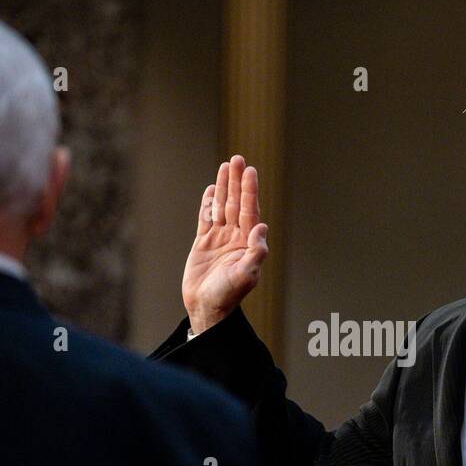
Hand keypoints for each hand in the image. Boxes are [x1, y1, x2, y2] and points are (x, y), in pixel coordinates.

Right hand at [181, 154, 268, 334]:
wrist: (207, 307)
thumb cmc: (229, 294)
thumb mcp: (246, 275)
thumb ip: (256, 252)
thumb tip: (262, 227)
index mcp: (247, 243)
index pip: (249, 210)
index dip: (249, 190)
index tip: (250, 171)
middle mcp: (235, 237)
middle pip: (236, 202)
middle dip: (237, 181)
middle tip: (237, 158)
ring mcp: (219, 239)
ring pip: (221, 206)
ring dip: (224, 186)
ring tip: (226, 165)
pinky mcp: (203, 243)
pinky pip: (206, 218)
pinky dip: (208, 204)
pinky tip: (212, 189)